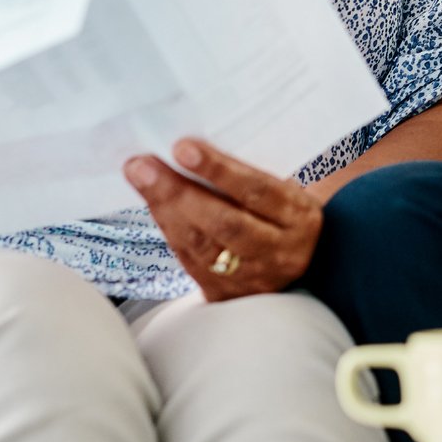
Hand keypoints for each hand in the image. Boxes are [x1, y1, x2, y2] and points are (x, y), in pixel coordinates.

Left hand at [126, 138, 323, 300]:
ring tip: (140, 178)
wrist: (301, 264)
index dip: (219, 171)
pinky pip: (190, 262)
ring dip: (165, 210)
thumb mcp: (284, 190)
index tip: (183, 148)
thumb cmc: (283, 213)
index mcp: (298, 217)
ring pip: (202, 246)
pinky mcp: (226, 294)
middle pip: (224, 224)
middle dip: (178, 193)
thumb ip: (248, 174)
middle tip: (143, 167)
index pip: (257, 191)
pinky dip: (169, 229)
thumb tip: (192, 147)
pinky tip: (153, 204)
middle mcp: (278, 251)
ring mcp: (252, 277)